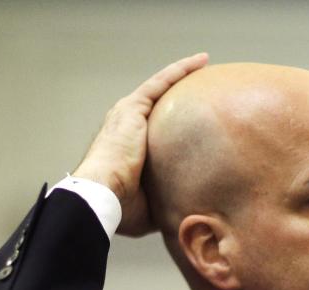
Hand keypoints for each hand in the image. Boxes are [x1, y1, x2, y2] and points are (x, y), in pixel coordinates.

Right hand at [73, 52, 208, 236]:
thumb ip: (169, 198)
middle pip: (157, 105)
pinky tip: (200, 61)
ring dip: (181, 75)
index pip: (154, 131)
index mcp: (126, 149)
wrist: (104, 197)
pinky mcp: (133, 109)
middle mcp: (124, 126)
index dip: (172, 123)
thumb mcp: (152, 202)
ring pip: (161, 88)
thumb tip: (190, 209)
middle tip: (203, 90)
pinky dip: (180, 71)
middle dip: (178, 96)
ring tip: (204, 64)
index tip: (192, 120)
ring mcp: (127, 115)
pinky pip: (161, 83)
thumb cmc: (122, 207)